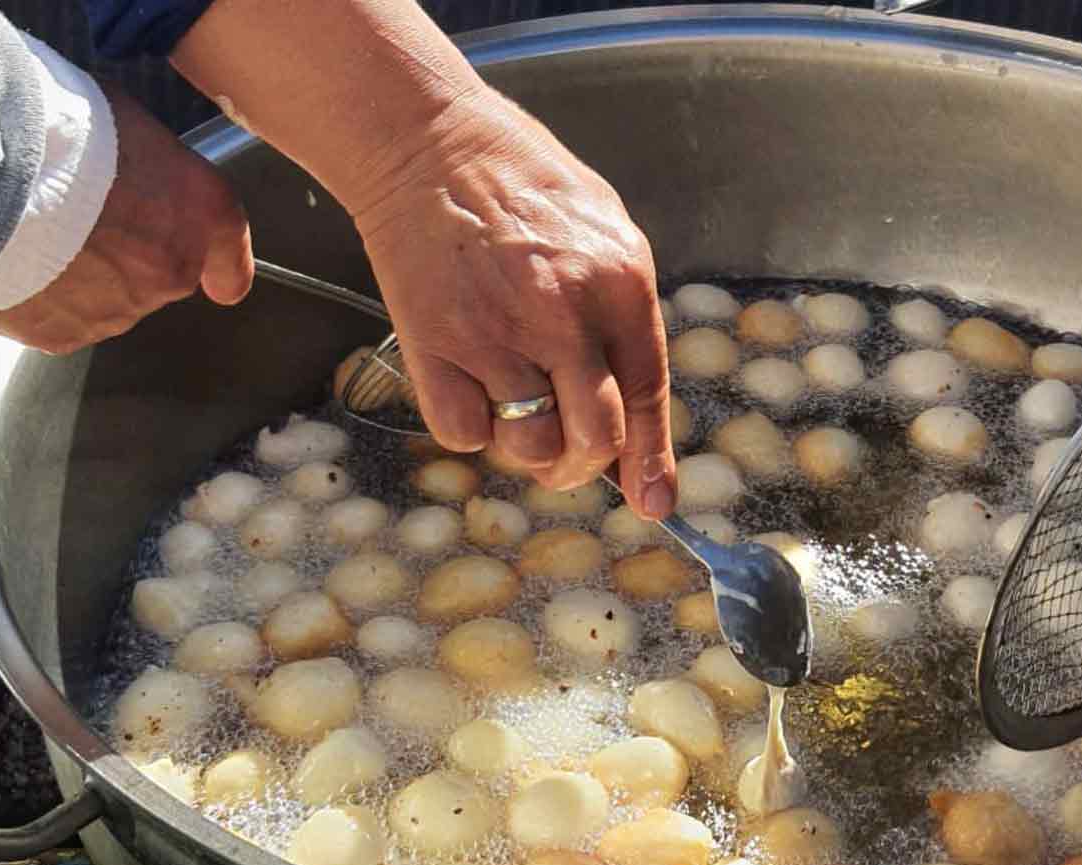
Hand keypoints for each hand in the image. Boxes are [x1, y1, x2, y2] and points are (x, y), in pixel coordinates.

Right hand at [0, 87, 252, 353]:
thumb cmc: (57, 129)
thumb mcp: (122, 118)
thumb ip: (142, 161)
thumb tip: (125, 169)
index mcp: (200, 210)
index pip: (230, 251)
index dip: (224, 267)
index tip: (221, 281)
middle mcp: (170, 271)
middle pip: (149, 272)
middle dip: (115, 250)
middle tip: (67, 212)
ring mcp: (115, 311)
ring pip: (98, 298)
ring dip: (69, 274)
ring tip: (24, 232)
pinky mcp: (60, 335)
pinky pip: (45, 317)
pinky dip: (25, 295)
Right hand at [347, 90, 675, 517]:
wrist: (428, 143)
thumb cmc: (519, 181)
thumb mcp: (603, 231)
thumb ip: (624, 313)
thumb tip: (635, 400)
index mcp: (620, 285)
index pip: (648, 397)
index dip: (651, 461)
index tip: (653, 503)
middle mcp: (565, 317)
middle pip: (595, 438)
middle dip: (584, 467)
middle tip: (568, 461)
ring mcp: (498, 335)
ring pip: (531, 446)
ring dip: (527, 450)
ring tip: (517, 413)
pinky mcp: (436, 345)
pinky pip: (465, 432)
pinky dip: (470, 429)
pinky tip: (470, 389)